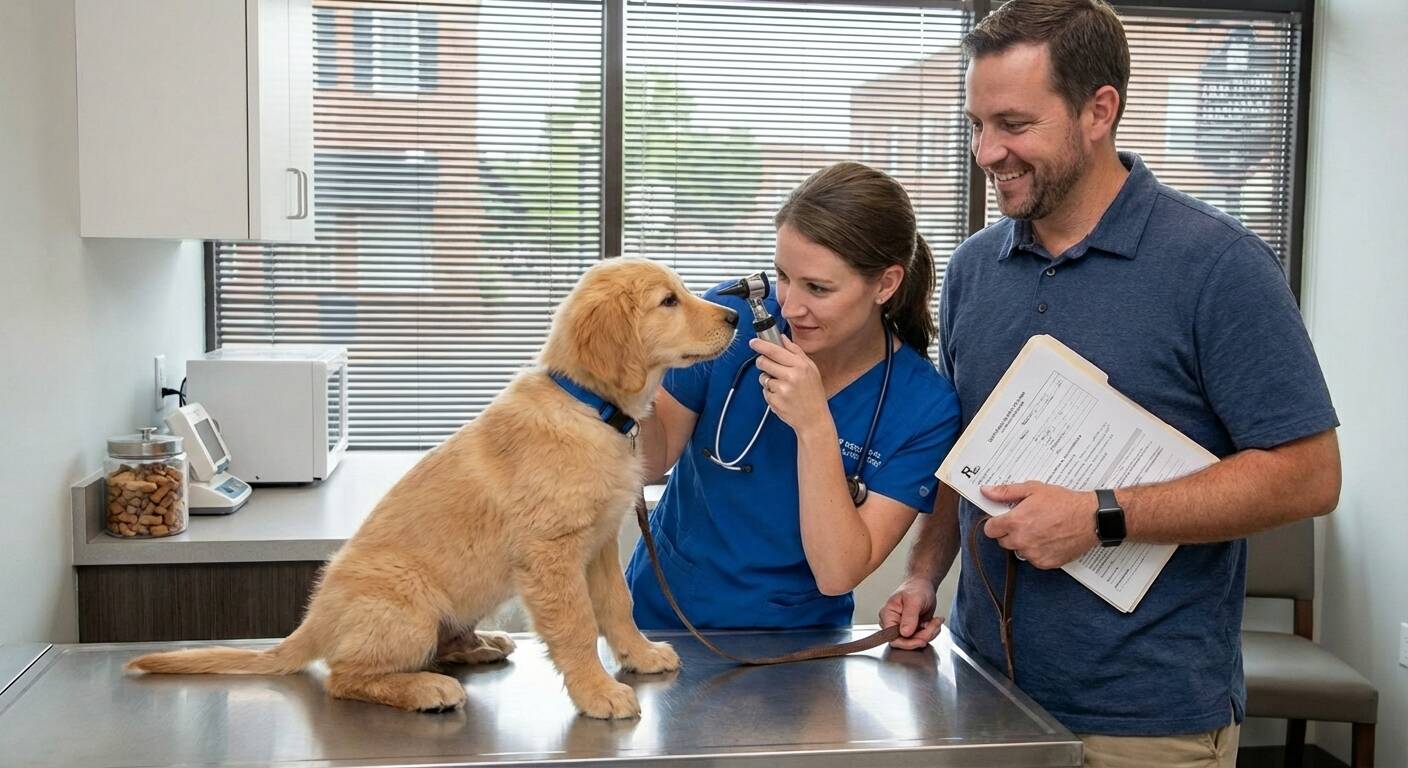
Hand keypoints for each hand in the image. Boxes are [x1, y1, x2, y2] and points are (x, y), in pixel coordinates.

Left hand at [748, 335, 827, 430]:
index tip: (753, 342)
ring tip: (782, 386)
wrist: (814, 419)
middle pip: (763, 362)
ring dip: (768, 380)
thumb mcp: (811, 369)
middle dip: (762, 362)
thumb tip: (782, 338)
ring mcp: (781, 390)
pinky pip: (765, 391)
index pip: (774, 350)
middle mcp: (791, 376)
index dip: (761, 345)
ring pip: (762, 377)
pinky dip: (770, 393)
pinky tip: (782, 397)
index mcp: (800, 366)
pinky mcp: (774, 401)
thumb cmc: (813, 394)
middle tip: (768, 366)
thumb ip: (796, 352)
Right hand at [879, 577, 943, 649]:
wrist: (924, 585)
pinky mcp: (912, 630)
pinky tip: (934, 622)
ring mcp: (902, 628)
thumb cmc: (916, 588)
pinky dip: (931, 632)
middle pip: (906, 641)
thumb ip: (909, 616)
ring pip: (916, 641)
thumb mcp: (914, 600)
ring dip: (930, 633)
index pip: (892, 638)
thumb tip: (905, 633)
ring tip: (935, 621)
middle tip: (933, 625)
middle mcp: (893, 623)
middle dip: (923, 635)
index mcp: (887, 615)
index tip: (922, 640)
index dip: (907, 643)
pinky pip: (922, 638)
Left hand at [979, 482, 1100, 568]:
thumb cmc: (1064, 502)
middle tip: (1027, 522)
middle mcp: (1021, 540)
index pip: (990, 529)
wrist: (1091, 518)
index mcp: (1015, 522)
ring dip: (1024, 542)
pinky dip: (1038, 551)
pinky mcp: (1045, 563)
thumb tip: (986, 491)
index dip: (996, 523)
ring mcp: (1033, 554)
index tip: (1004, 519)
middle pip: (1003, 541)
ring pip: (1019, 550)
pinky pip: (1033, 559)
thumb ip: (1006, 492)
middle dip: (1010, 532)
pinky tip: (1049, 539)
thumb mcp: (1033, 489)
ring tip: (1041, 529)